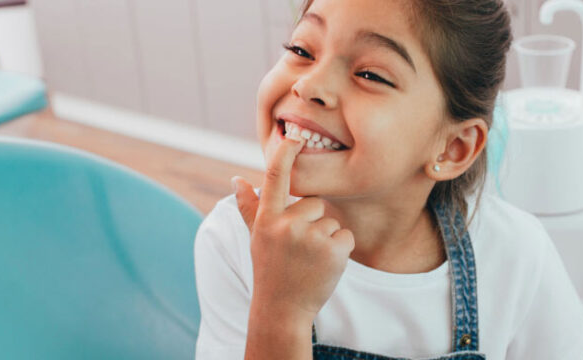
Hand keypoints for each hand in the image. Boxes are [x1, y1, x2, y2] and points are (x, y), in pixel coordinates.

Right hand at [232, 135, 354, 322]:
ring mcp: (310, 238)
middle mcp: (286, 225)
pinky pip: (346, 236)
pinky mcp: (333, 251)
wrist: (282, 309)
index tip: (294, 135)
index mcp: (267, 219)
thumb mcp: (256, 237)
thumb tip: (237, 179)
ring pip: (331, 221)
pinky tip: (324, 266)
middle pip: (315, 203)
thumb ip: (249, 207)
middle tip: (299, 250)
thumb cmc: (269, 269)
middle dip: (313, 222)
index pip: (275, 177)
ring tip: (309, 261)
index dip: (285, 153)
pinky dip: (340, 250)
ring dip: (326, 239)